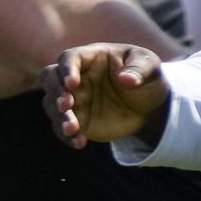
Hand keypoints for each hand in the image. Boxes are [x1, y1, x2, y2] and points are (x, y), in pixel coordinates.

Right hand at [43, 43, 168, 147]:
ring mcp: (73, 99)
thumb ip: (139, 69)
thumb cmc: (146, 76)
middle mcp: (76, 77)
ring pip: (52, 105)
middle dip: (55, 92)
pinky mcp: (76, 119)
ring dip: (59, 117)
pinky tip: (79, 142)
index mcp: (90, 58)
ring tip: (72, 129)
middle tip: (66, 105)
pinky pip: (61, 127)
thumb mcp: (150, 66)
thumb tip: (126, 79)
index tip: (72, 83)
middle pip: (50, 78)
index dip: (67, 70)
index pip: (69, 58)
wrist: (148, 105)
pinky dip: (67, 136)